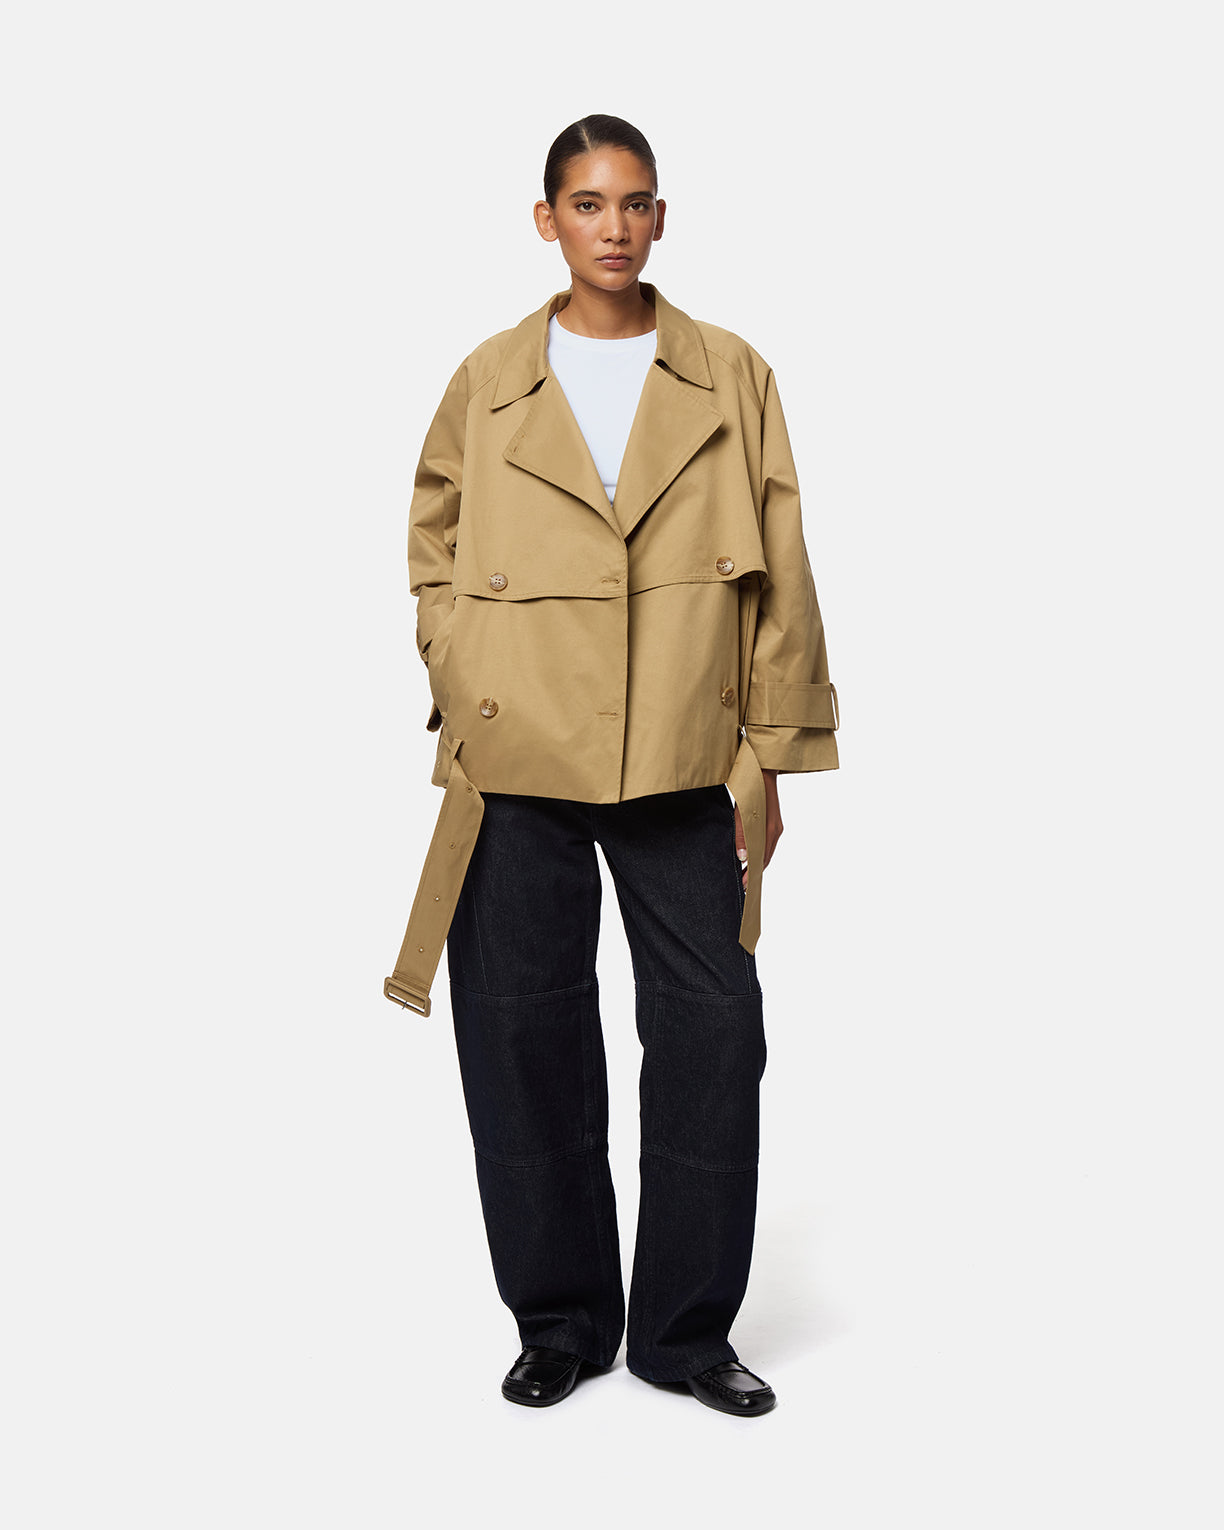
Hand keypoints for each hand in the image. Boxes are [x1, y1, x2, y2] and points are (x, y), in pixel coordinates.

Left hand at [733, 769, 781, 888]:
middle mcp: (776, 830)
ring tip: (746, 872)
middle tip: (743, 884)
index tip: (744, 885)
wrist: (763, 766)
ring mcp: (775, 825)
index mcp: (770, 830)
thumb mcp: (742, 810)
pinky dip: (759, 851)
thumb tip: (742, 856)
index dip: (752, 874)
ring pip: (767, 850)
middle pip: (765, 857)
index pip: (761, 859)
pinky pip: (767, 841)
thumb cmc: (752, 785)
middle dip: (754, 871)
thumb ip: (742, 833)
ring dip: (757, 862)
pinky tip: (751, 852)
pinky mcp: (772, 820)